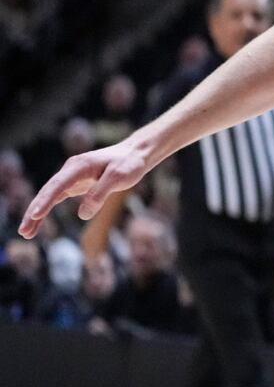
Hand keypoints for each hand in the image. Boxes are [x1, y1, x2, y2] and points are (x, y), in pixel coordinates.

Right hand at [19, 137, 154, 237]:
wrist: (135, 154)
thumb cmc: (129, 163)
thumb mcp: (119, 177)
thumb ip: (100, 194)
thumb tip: (82, 215)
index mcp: (79, 166)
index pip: (58, 185)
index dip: (46, 201)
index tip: (36, 215)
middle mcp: (71, 170)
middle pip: (47, 192)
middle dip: (34, 212)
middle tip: (24, 232)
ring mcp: (71, 177)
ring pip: (49, 196)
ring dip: (36, 213)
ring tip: (26, 233)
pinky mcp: (75, 184)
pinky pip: (57, 197)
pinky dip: (47, 209)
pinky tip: (37, 221)